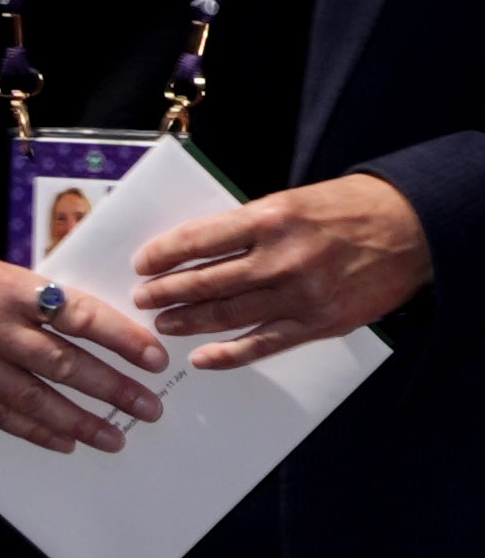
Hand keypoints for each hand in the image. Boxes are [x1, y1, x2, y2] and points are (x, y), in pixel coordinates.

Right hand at [0, 250, 167, 454]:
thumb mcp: (0, 275)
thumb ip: (42, 300)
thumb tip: (100, 333)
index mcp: (9, 286)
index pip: (79, 316)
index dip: (121, 340)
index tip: (153, 359)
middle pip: (64, 363)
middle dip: (112, 388)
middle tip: (147, 407)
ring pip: (35, 398)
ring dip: (80, 421)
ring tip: (114, 436)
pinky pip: (0, 416)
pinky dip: (36, 431)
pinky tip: (66, 442)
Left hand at [130, 167, 430, 364]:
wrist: (413, 228)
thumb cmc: (353, 208)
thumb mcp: (297, 200)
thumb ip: (253, 226)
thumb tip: (204, 247)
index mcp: (272, 218)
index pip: (201, 239)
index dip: (165, 254)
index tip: (143, 263)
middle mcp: (281, 258)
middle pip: (207, 281)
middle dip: (168, 291)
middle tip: (143, 298)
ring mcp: (299, 295)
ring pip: (228, 314)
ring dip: (190, 321)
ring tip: (163, 324)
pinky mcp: (318, 323)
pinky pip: (262, 344)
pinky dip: (228, 354)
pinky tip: (203, 357)